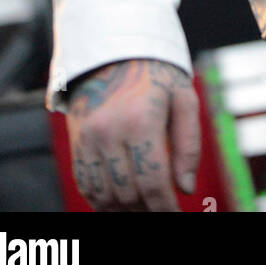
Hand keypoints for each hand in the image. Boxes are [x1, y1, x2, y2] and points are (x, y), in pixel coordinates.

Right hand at [66, 58, 200, 211]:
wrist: (114, 50)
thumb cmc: (156, 75)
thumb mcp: (183, 98)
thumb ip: (189, 144)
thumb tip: (186, 189)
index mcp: (141, 120)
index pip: (153, 182)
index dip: (166, 208)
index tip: (176, 214)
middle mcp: (110, 131)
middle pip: (128, 193)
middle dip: (148, 209)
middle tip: (161, 208)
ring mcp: (88, 138)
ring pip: (104, 195)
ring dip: (124, 209)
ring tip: (143, 207)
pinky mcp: (76, 141)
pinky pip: (85, 184)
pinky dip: (102, 201)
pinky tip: (119, 201)